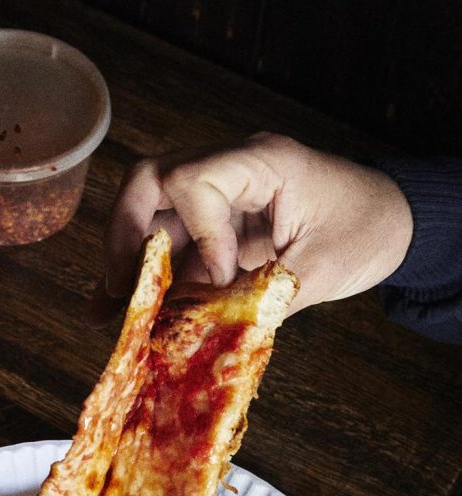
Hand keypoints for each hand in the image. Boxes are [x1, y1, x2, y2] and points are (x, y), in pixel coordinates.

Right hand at [89, 133, 412, 322]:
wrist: (392, 224)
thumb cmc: (367, 232)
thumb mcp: (320, 269)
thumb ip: (260, 297)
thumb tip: (198, 332)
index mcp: (261, 161)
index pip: (192, 179)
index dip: (195, 235)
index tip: (219, 279)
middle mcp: (230, 170)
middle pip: (150, 183)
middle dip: (127, 238)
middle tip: (118, 289)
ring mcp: (221, 196)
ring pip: (151, 218)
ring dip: (127, 266)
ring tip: (104, 314)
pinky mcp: (219, 226)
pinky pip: (172, 246)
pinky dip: (149, 280)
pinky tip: (120, 313)